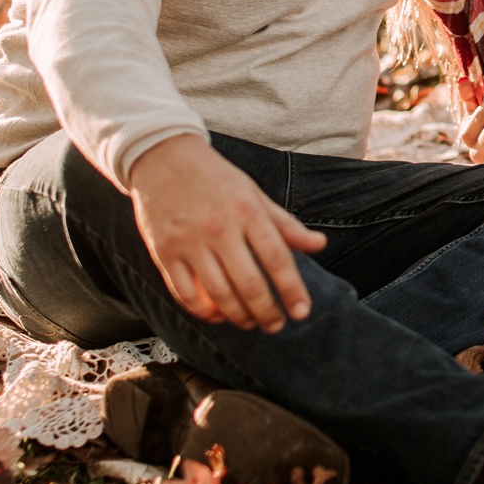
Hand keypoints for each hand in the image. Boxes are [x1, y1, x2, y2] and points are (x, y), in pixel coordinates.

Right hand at [127, 133, 327, 332]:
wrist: (163, 158)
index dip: (292, 290)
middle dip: (267, 312)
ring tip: (250, 323)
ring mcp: (189, 242)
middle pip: (249, 283)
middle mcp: (219, 228)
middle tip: (276, 325)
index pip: (277, 259)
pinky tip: (218, 315)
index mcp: (248, 211)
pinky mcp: (164, 253)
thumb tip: (320, 245)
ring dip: (238, 316)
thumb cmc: (216, 178)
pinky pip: (185, 294)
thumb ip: (286, 224)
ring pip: (218, 295)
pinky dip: (203, 312)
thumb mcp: (255, 194)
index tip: (302, 312)